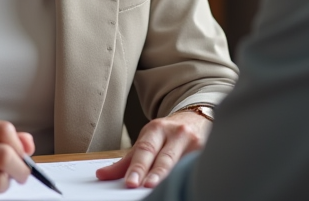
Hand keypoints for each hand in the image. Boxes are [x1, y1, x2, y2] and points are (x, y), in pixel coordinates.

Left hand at [95, 109, 210, 188]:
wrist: (196, 119)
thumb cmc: (167, 135)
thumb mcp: (147, 141)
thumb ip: (126, 161)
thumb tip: (101, 175)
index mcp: (156, 129)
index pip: (145, 150)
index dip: (138, 167)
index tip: (131, 182)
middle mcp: (176, 133)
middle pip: (164, 157)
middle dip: (156, 173)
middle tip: (146, 186)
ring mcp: (194, 142)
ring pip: (182, 163)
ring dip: (174, 176)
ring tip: (166, 188)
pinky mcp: (206, 151)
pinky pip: (196, 165)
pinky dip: (190, 174)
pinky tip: (186, 182)